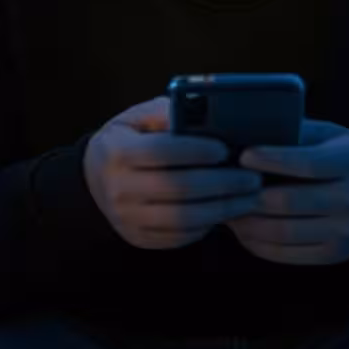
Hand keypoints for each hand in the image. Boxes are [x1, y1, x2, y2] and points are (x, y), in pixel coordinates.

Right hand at [83, 96, 262, 250]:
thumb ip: (167, 112)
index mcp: (118, 152)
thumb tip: (202, 110)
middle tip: (253, 178)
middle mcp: (119, 188)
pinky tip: (226, 210)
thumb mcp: (138, 117)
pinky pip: (179, 237)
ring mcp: (127, 218)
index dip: (196, 151)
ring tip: (249, 197)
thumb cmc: (129, 139)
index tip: (226, 149)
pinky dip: (208, 225)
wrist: (95, 178)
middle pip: (178, 189)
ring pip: (183, 219)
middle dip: (222, 184)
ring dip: (222, 209)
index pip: (161, 152)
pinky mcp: (139, 238)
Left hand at [223, 118, 348, 264]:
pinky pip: (286, 253)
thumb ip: (297, 134)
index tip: (243, 155)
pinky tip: (242, 229)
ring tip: (226, 208)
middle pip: (288, 202)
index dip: (271, 160)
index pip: (307, 164)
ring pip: (282, 231)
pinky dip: (256, 243)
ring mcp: (345, 233)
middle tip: (222, 186)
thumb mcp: (332, 135)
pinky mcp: (334, 255)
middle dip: (248, 195)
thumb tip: (248, 132)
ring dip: (246, 222)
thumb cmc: (348, 158)